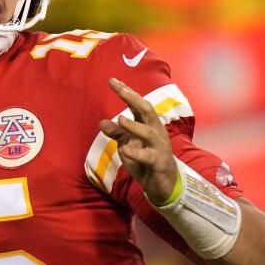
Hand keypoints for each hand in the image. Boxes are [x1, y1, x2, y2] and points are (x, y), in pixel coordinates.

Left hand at [99, 78, 177, 204]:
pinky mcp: (158, 162)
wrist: (163, 184)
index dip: (126, 92)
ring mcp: (159, 146)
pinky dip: (136, 153)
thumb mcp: (129, 145)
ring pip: (148, 133)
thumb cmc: (146, 160)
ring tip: (121, 119)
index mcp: (148, 124)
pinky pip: (147, 156)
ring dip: (134, 126)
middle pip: (147, 111)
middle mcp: (156, 131)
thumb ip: (117, 133)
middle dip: (134, 99)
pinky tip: (124, 149)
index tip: (112, 80)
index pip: (138, 104)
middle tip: (119, 89)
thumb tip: (101, 122)